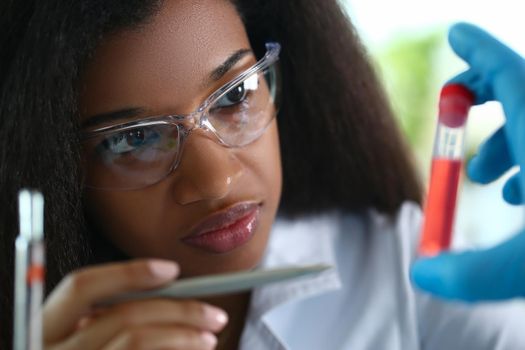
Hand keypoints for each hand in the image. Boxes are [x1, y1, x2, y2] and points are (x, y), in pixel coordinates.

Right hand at [44, 259, 227, 348]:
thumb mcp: (80, 336)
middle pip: (123, 316)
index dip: (127, 273)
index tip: (172, 269)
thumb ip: (106, 316)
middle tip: (214, 314)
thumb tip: (166, 288)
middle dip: (178, 310)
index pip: (81, 286)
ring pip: (137, 342)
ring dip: (183, 336)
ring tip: (209, 338)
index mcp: (43, 328)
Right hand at [411, 22, 524, 300]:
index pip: (509, 74)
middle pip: (523, 91)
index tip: (457, 34)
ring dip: (504, 142)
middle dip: (481, 100)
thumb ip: (469, 275)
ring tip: (486, 179)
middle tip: (451, 118)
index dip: (478, 50)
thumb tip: (421, 274)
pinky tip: (521, 199)